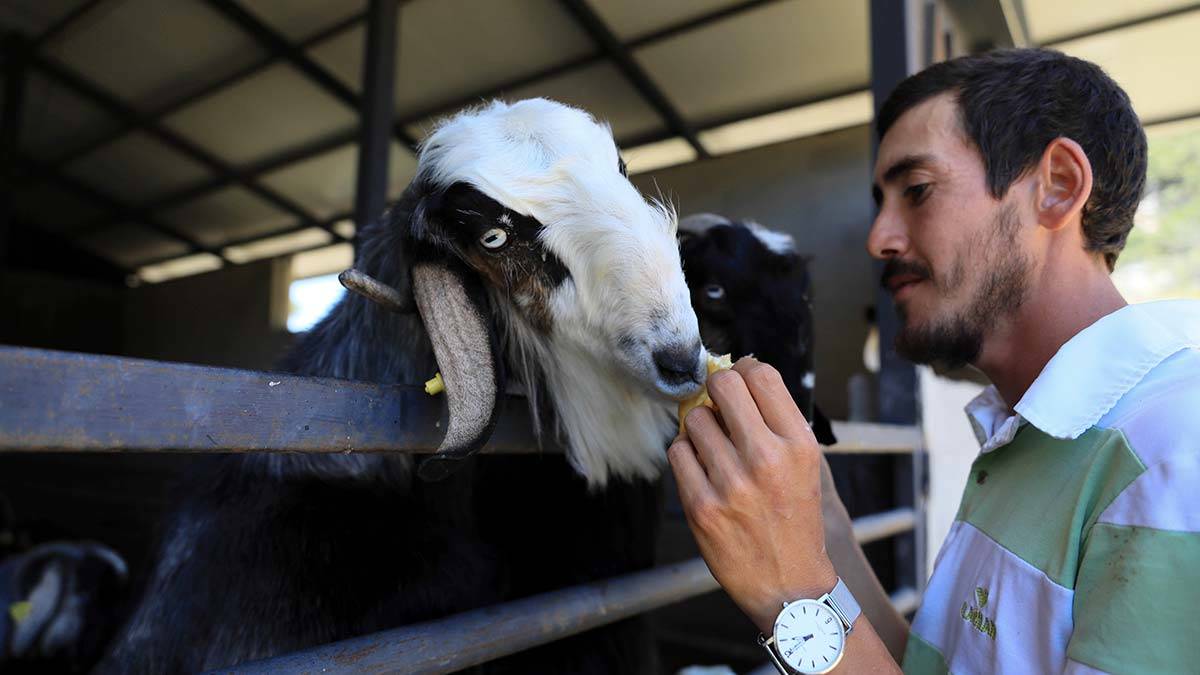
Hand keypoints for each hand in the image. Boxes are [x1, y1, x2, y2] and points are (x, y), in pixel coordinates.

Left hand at [668, 357, 836, 633]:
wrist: (788, 583)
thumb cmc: (793, 516)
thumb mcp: (804, 463)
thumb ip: (775, 418)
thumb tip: (737, 369)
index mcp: (798, 444)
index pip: (761, 374)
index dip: (743, 371)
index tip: (738, 384)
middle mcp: (767, 459)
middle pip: (723, 385)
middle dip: (716, 390)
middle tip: (719, 407)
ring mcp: (731, 484)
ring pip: (695, 419)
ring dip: (700, 428)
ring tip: (714, 450)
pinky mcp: (701, 506)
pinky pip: (677, 452)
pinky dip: (685, 455)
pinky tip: (702, 470)